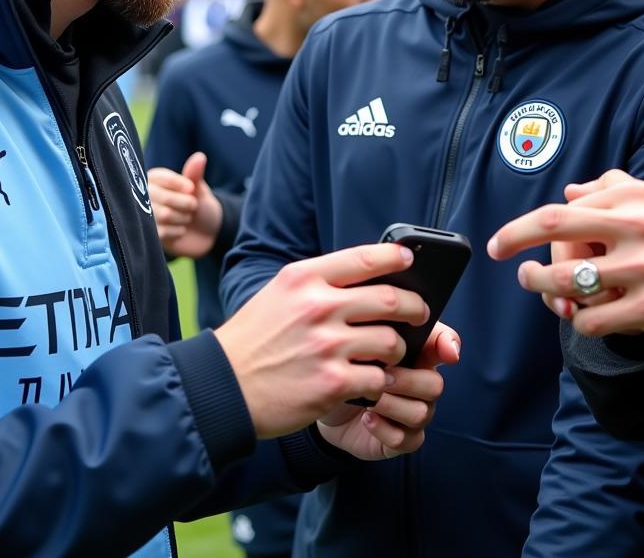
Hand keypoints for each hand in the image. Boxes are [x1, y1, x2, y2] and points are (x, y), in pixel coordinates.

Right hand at [148, 152, 221, 257]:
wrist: (207, 232)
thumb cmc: (201, 205)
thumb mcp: (199, 189)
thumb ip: (194, 174)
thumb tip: (200, 156)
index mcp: (154, 179)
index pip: (162, 177)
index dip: (180, 184)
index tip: (191, 189)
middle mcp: (146, 195)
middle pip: (163, 197)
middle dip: (185, 203)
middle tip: (193, 206)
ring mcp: (145, 215)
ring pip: (164, 215)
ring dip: (183, 218)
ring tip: (187, 217)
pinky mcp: (150, 234)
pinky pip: (162, 232)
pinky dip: (178, 231)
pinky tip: (180, 229)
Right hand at [214, 244, 430, 437]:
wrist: (223, 386)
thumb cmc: (255, 338)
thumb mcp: (279, 294)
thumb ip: (319, 284)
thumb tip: (368, 277)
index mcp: (304, 278)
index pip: (365, 258)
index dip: (396, 257)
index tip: (410, 259)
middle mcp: (317, 307)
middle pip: (390, 300)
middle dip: (415, 308)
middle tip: (420, 314)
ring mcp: (326, 346)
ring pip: (391, 342)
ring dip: (398, 350)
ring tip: (392, 354)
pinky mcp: (333, 384)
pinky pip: (379, 379)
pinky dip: (381, 382)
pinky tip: (372, 382)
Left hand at [316, 322, 460, 460]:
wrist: (325, 399)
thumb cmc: (347, 364)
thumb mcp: (357, 337)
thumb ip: (376, 319)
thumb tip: (391, 307)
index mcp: (416, 353)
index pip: (444, 344)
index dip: (449, 346)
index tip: (448, 352)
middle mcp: (421, 383)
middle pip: (435, 383)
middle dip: (406, 380)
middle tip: (380, 374)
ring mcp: (414, 413)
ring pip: (421, 412)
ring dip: (391, 404)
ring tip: (367, 397)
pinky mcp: (402, 439)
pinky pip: (406, 439)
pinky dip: (384, 428)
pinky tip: (366, 417)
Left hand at [488, 169, 643, 352]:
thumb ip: (611, 190)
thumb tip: (569, 191)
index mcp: (633, 201)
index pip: (560, 210)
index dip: (524, 228)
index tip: (504, 241)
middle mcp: (637, 229)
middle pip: (554, 228)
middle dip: (515, 243)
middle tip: (506, 260)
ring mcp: (643, 271)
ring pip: (566, 281)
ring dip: (542, 289)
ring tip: (543, 290)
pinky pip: (590, 320)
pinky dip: (580, 321)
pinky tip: (590, 317)